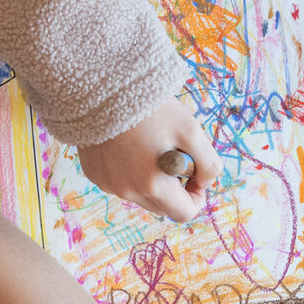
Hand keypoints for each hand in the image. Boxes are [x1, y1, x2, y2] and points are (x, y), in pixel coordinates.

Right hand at [77, 99, 222, 222]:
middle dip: (174, 188)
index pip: (184, 214)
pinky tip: (128, 145)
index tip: (195, 175)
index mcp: (153, 185)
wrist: (102, 89)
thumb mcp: (191, 130)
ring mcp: (108, 185)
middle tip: (174, 156)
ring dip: (152, 181)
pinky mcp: (95, 174)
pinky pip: (121, 183)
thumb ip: (208, 163)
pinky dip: (130, 172)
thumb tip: (204, 182)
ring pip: (141, 196)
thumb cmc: (151, 108)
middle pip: (162, 207)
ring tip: (150, 147)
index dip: (196, 197)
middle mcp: (128, 192)